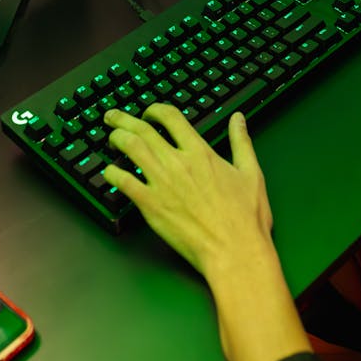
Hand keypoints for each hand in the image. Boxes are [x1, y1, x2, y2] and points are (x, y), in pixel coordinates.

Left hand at [103, 106, 272, 278]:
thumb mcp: (251, 172)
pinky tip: (109, 172)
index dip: (155, 110)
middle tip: (113, 117)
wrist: (235, 250)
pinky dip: (113, 173)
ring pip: (131, 149)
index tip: (149, 113)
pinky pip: (124, 183)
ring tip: (110, 138)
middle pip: (143, 130)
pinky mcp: (151, 206)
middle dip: (124, 120)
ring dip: (117, 139)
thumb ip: (241, 142)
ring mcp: (162, 183)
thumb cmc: (245, 217)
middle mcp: (178, 163)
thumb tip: (238, 118)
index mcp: (200, 153)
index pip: (171, 117)